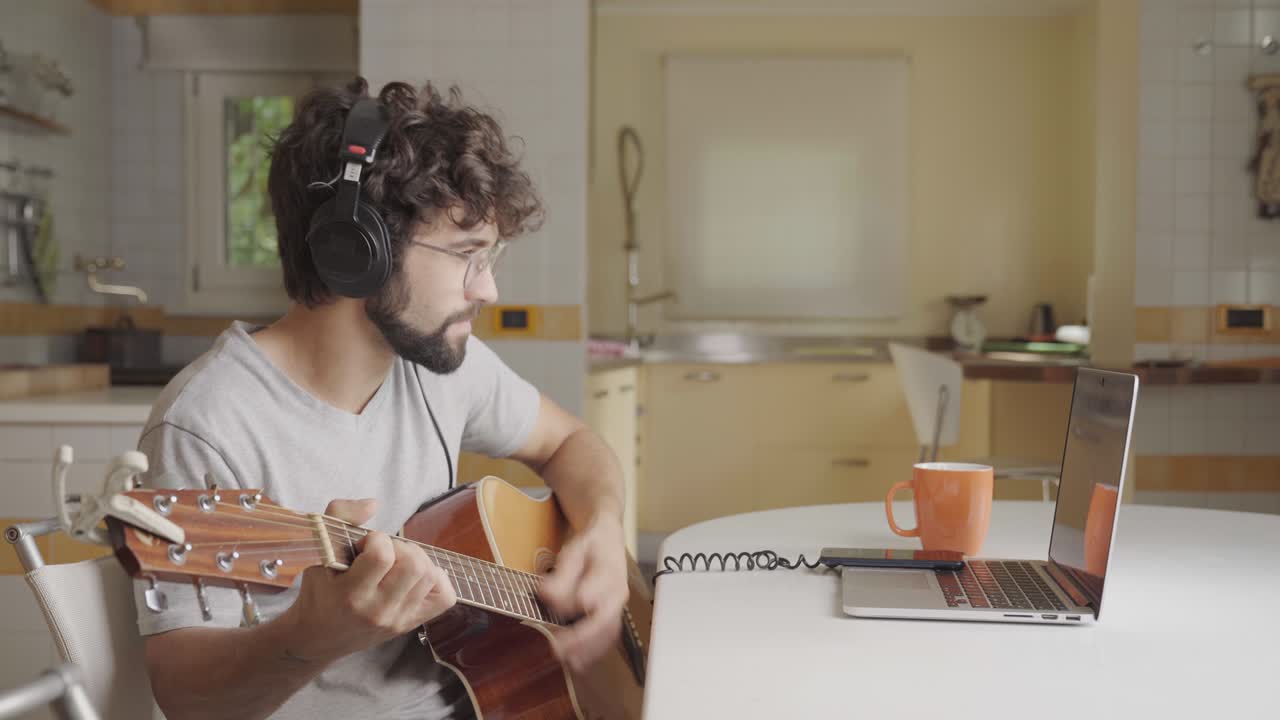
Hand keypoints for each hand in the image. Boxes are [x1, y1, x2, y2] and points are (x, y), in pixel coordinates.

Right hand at [281, 499, 456, 664]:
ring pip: (430, 576)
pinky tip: (414, 577)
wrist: (318, 637)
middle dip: (400, 547)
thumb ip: (341, 515)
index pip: (382, 556)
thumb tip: (373, 504)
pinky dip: (435, 580)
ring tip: (396, 564)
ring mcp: (398, 620)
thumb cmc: (319, 591)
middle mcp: (377, 611)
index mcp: (350, 594)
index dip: (376, 539)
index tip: (364, 544)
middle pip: (414, 565)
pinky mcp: (411, 624)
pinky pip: (444, 597)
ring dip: (416, 560)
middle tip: (383, 553)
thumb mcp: (319, 550)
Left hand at [538, 513, 629, 672]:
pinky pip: (609, 637)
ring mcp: (618, 606)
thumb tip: (546, 594)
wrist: (609, 540)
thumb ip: (561, 575)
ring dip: (589, 650)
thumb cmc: (590, 546)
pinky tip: (580, 662)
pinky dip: (596, 651)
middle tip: (558, 648)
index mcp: (607, 571)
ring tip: (569, 662)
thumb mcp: (573, 551)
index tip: (557, 605)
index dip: (577, 601)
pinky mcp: (614, 615)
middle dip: (581, 637)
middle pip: (604, 619)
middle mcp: (617, 591)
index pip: (593, 591)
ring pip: (608, 632)